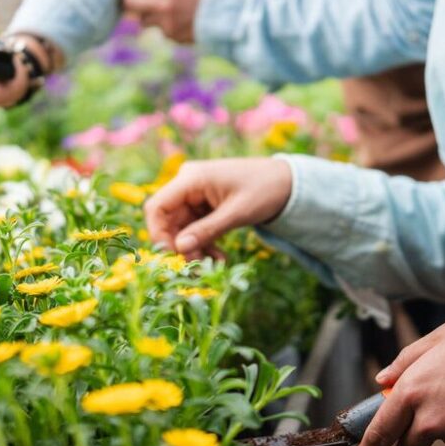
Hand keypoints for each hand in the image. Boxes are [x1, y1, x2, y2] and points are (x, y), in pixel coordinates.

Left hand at [122, 0, 210, 42]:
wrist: (229, 12)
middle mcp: (161, 5)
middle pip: (129, 4)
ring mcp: (166, 23)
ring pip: (142, 21)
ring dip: (149, 15)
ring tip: (164, 9)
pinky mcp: (172, 36)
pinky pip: (160, 31)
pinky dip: (166, 26)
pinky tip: (180, 20)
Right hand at [143, 158, 291, 259]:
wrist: (286, 181)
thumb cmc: (264, 190)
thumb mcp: (236, 213)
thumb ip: (207, 230)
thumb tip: (179, 248)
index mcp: (191, 178)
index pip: (157, 207)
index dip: (158, 234)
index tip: (174, 256)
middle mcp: (187, 184)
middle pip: (167, 221)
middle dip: (180, 246)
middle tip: (197, 267)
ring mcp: (195, 194)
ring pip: (181, 228)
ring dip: (193, 248)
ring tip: (214, 263)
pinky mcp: (204, 205)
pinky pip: (194, 228)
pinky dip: (203, 243)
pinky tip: (218, 256)